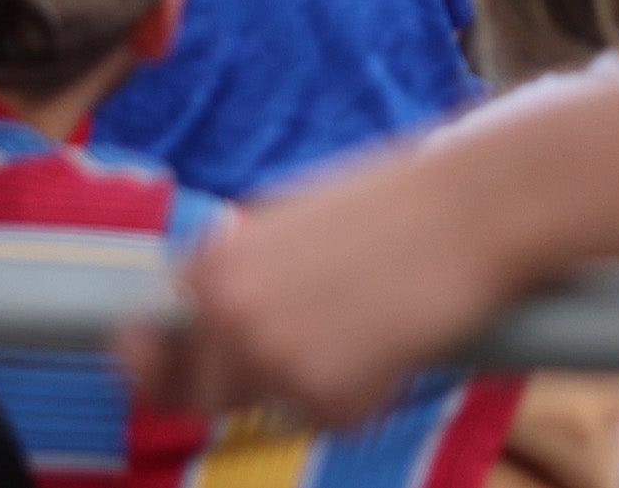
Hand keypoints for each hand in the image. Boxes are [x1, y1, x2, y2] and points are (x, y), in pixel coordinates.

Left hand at [138, 149, 538, 427]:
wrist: (476, 208)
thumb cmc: (397, 203)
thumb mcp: (289, 220)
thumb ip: (237, 271)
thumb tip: (198, 318)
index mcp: (210, 265)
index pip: (143, 345)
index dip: (152, 363)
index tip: (157, 368)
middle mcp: (225, 317)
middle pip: (201, 393)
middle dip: (248, 379)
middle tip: (315, 339)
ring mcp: (272, 361)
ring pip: (270, 406)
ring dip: (312, 382)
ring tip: (369, 322)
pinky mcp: (325, 397)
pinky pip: (330, 415)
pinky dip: (363, 392)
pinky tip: (396, 338)